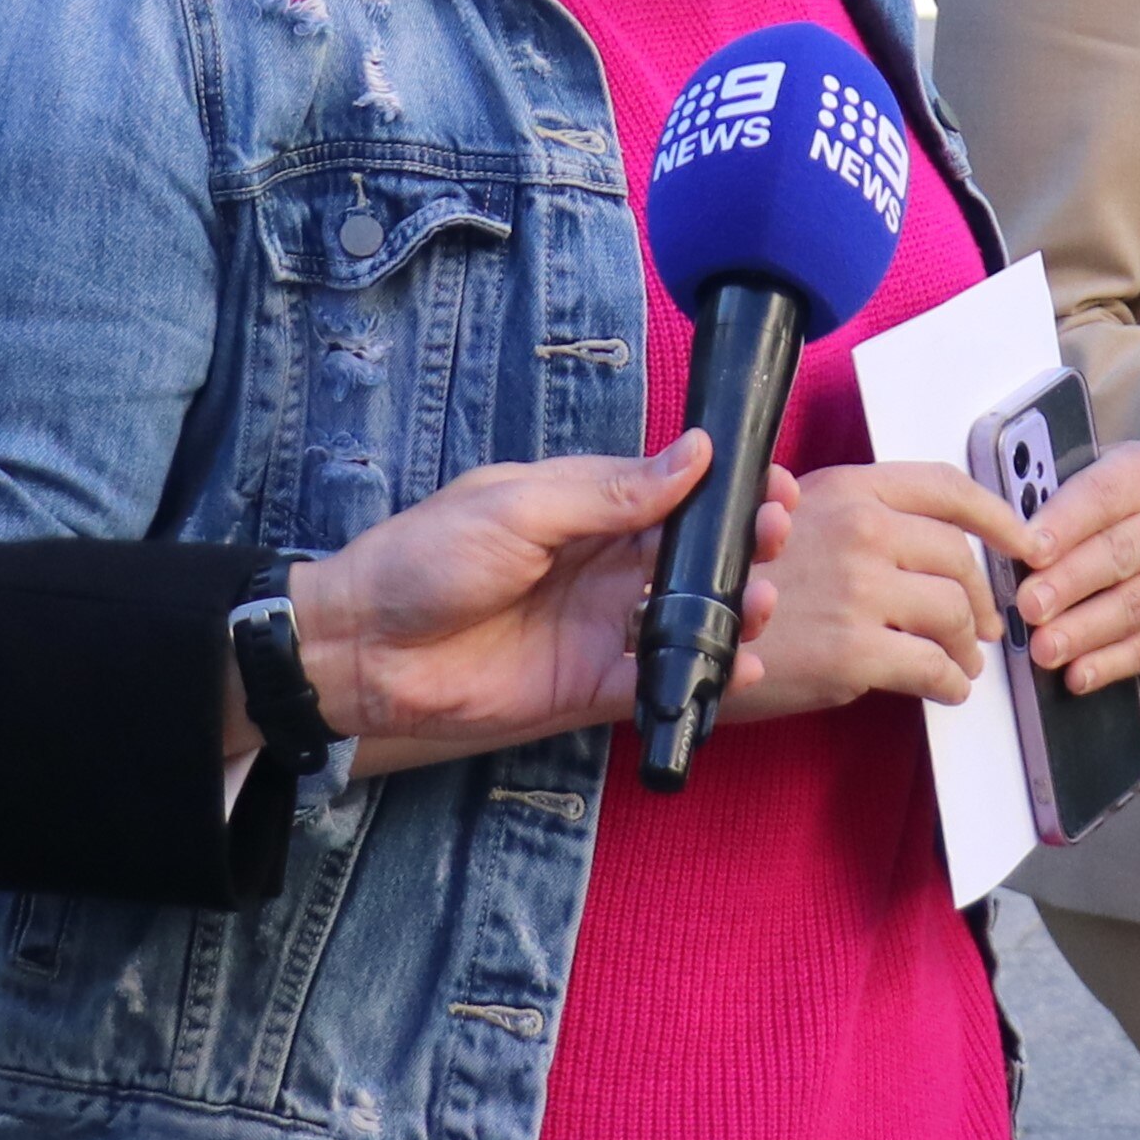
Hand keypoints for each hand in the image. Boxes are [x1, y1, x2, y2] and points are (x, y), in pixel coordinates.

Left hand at [273, 437, 791, 762]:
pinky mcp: (590, 686)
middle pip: (692, 554)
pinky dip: (701, 673)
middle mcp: (601, 564)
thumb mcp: (518, 508)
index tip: (773, 485)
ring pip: (685, 615)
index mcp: (584, 507)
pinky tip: (739, 665)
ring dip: (731, 607)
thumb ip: (609, 491)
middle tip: (776, 539)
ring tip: (760, 601)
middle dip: (742, 545)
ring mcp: (599, 626)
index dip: (725, 488)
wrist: (362, 648)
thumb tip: (693, 452)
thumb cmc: (424, 558)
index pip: (673, 491)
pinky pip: (657, 679)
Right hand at [722, 459, 1022, 722]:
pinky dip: (950, 683)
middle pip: (959, 559)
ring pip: (955, 614)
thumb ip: (851, 520)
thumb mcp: (783, 518)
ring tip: (960, 663)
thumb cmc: (728, 581)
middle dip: (980, 598)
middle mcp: (860, 530)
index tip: (1023, 539)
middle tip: (983, 624)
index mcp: (846, 489)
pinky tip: (945, 690)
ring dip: (967, 646)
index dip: (997, 514)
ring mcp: (859, 591)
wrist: (672, 629)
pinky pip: (933, 668)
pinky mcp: (854, 653)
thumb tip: (916, 548)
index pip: (945, 486)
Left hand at [1004, 440, 1139, 694]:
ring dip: (1086, 630)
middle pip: (1122, 552)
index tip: (1031, 551)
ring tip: (1045, 648)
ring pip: (1137, 604)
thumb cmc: (1094, 505)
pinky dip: (1111, 663)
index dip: (1065, 525)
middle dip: (1070, 583)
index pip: (1104, 495)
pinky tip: (1078, 673)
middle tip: (1029, 607)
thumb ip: (1043, 500)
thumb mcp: (1071, 481)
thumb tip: (1006, 534)